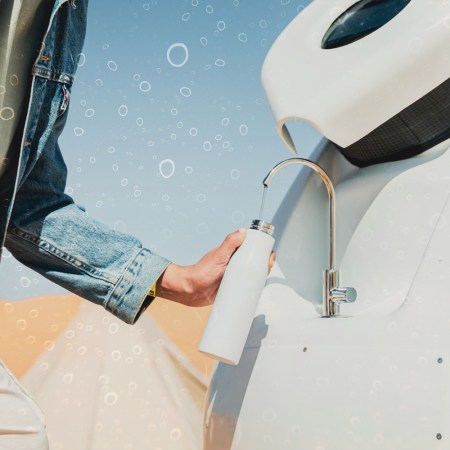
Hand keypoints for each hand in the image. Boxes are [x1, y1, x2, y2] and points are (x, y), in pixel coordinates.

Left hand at [156, 229, 274, 306]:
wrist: (190, 291)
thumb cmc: (200, 272)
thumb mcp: (218, 256)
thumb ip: (229, 243)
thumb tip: (242, 231)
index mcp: (234, 253)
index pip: (253, 248)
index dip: (263, 251)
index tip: (268, 256)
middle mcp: (236, 264)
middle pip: (256, 262)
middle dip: (264, 265)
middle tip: (266, 269)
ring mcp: (235, 276)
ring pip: (253, 275)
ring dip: (260, 278)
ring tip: (262, 281)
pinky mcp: (234, 288)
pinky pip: (247, 288)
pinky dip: (253, 289)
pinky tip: (257, 291)